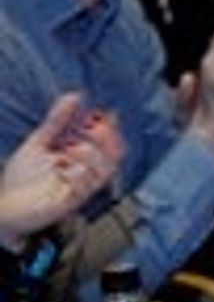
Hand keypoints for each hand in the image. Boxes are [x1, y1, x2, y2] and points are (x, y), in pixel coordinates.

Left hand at [0, 94, 123, 246]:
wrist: (4, 205)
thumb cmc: (22, 178)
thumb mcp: (39, 143)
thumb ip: (56, 121)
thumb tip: (74, 96)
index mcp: (82, 158)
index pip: (109, 141)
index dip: (110, 127)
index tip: (98, 114)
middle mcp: (86, 173)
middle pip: (115, 156)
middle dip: (108, 139)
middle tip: (92, 126)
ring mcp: (80, 188)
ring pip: (104, 171)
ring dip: (91, 156)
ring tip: (70, 149)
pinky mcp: (69, 203)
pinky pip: (84, 189)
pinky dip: (76, 176)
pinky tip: (61, 170)